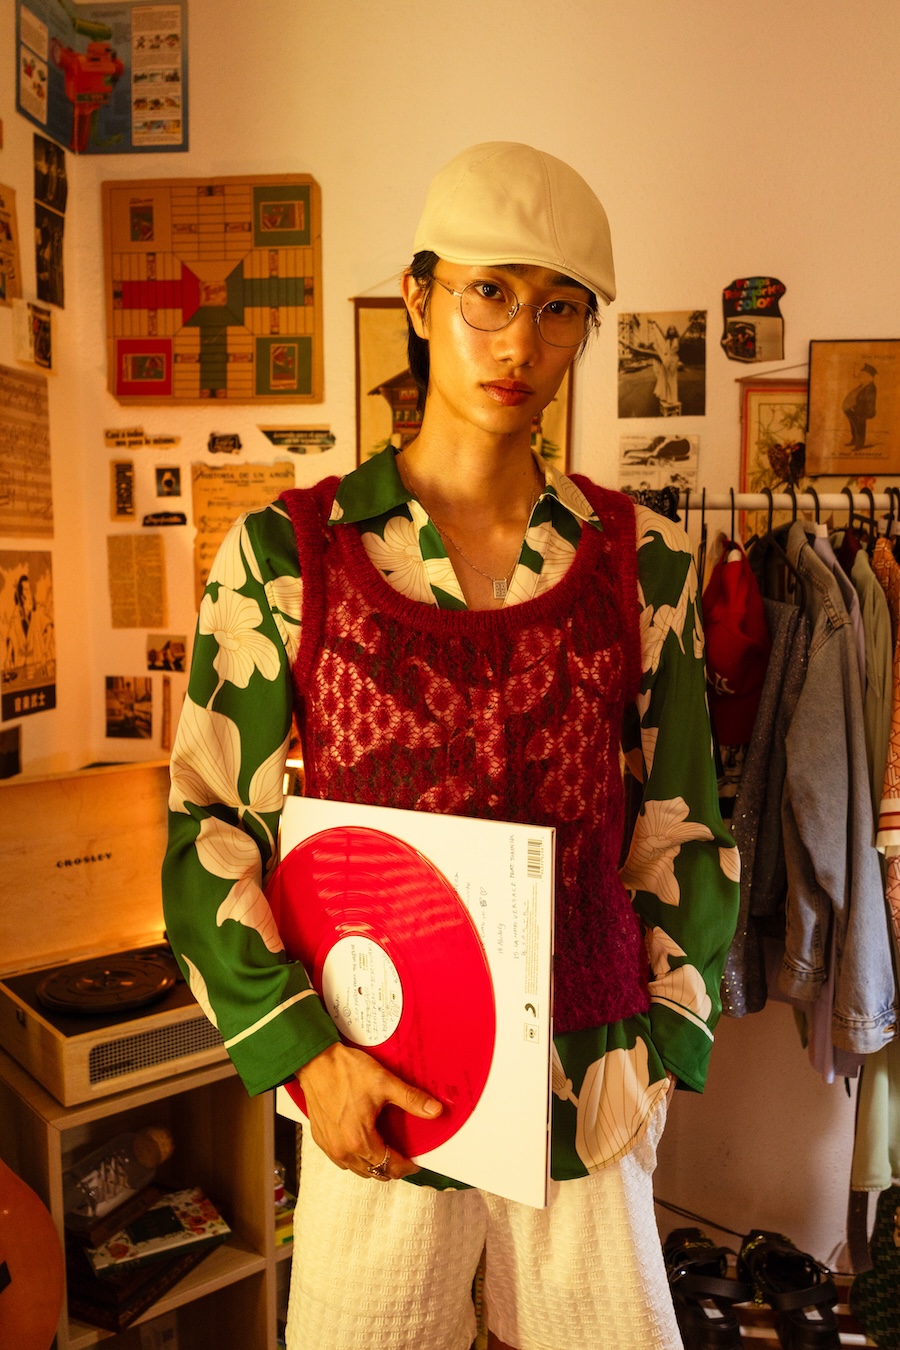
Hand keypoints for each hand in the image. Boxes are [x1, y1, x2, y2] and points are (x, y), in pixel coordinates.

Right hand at [296, 1042, 442, 1180]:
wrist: (314, 1061)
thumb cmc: (346, 1071)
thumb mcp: (384, 1083)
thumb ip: (411, 1099)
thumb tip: (435, 1110)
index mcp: (360, 1140)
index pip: (390, 1166)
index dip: (407, 1166)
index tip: (416, 1162)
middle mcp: (343, 1150)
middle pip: (374, 1172)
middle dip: (391, 1167)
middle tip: (403, 1154)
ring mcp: (329, 1146)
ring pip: (357, 1169)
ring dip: (373, 1165)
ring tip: (385, 1150)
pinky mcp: (320, 1139)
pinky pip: (342, 1160)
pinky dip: (355, 1158)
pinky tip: (362, 1143)